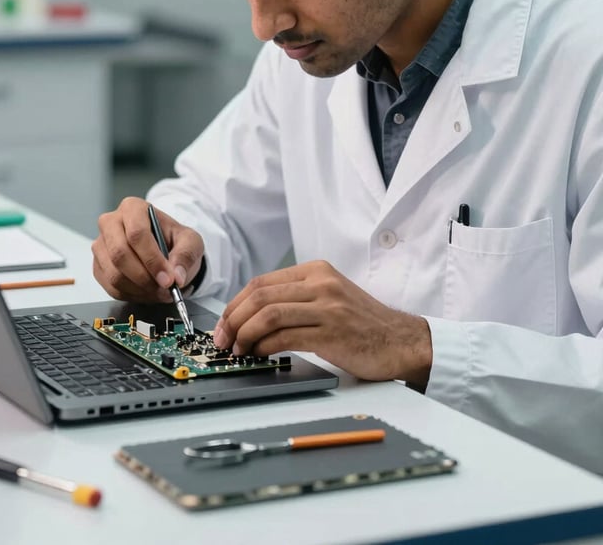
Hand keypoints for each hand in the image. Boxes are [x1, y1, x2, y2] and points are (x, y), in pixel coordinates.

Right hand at [92, 197, 204, 302]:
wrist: (165, 250)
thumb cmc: (174, 240)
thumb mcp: (190, 241)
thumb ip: (186, 255)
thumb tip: (176, 277)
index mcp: (133, 208)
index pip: (136, 234)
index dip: (152, 259)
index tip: (168, 279)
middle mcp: (111, 223)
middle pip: (120, 254)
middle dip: (144, 277)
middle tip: (164, 289)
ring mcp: (101, 245)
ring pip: (114, 274)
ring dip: (140, 289)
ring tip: (159, 291)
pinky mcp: (98, 266)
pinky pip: (110, 287)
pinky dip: (132, 295)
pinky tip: (147, 291)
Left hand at [212, 260, 431, 387]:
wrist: (402, 341)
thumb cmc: (363, 324)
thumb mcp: (330, 297)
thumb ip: (296, 298)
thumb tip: (250, 315)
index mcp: (316, 270)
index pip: (261, 282)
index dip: (235, 304)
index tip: (224, 323)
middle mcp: (321, 283)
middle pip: (260, 295)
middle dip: (233, 319)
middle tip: (223, 339)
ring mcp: (328, 306)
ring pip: (269, 314)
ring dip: (245, 334)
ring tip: (238, 350)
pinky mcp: (333, 332)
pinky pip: (286, 337)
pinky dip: (265, 347)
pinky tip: (260, 355)